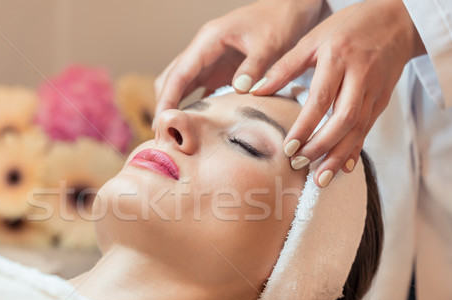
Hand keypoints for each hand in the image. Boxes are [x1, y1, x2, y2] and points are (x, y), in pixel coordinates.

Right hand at [153, 0, 323, 126]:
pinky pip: (197, 91)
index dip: (167, 98)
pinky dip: (191, 108)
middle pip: (171, 80)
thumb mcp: (270, 43)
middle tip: (164, 135)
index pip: (179, 73)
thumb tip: (239, 89)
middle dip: (164, 106)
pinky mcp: (217, 71)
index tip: (162, 121)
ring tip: (174, 135)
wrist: (289, 10)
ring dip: (174, 108)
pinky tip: (192, 127)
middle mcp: (202, 51)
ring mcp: (208, 61)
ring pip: (180, 86)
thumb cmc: (279, 21)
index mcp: (208, 40)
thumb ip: (254, 66)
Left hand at [251, 0, 425, 186]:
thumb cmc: (347, 28)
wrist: (396, 20)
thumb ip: (284, 67)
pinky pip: (368, 129)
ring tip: (319, 179)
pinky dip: (355, 150)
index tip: (288, 149)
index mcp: (339, 57)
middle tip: (299, 165)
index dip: (305, 126)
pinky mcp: (383, 100)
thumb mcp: (313, 40)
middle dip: (321, 146)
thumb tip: (255, 91)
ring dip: (338, 156)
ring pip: (358, 129)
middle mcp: (361, 75)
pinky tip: (342, 168)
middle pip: (343, 119)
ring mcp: (375, 90)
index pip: (321, 98)